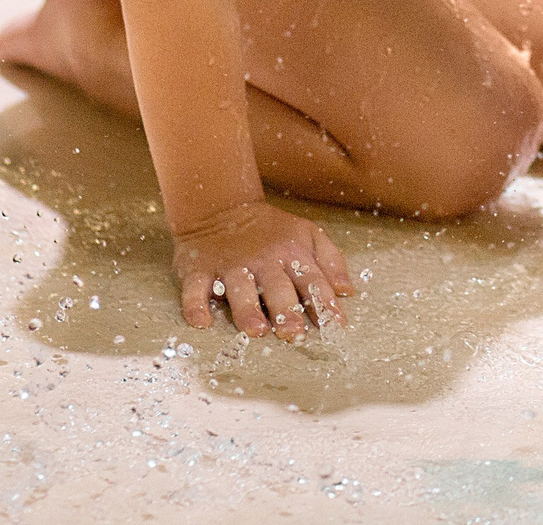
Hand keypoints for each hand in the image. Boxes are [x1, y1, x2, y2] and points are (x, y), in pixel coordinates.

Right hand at [173, 201, 352, 338]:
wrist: (221, 208)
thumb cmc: (271, 230)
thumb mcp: (307, 234)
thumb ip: (330, 261)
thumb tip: (347, 292)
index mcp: (291, 253)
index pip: (311, 279)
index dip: (325, 301)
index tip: (335, 324)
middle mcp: (262, 260)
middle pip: (276, 287)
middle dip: (286, 310)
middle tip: (293, 334)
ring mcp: (230, 264)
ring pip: (239, 288)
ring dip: (248, 309)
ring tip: (256, 330)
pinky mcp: (199, 269)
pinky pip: (195, 288)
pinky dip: (195, 305)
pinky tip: (201, 322)